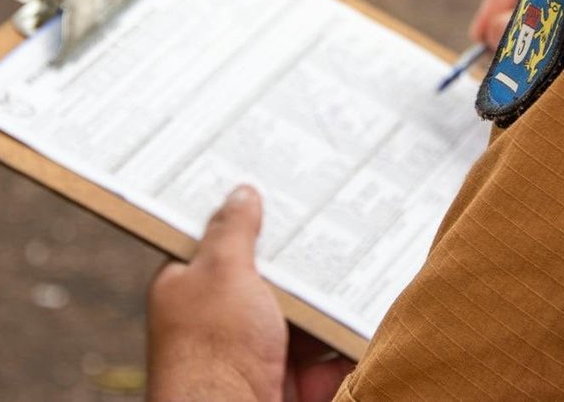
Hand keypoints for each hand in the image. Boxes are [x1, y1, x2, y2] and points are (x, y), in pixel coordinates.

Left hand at [147, 186, 355, 401]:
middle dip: (301, 253)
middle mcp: (223, 319)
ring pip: (303, 311)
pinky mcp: (292, 378)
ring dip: (331, 293)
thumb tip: (242, 193)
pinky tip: (372, 304)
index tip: (278, 185)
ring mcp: (259, 351)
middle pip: (269, 275)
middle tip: (334, 210)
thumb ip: (233, 231)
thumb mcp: (222, 272)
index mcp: (191, 288)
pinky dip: (349, 334)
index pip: (218, 241)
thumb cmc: (213, 351)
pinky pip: (328, 350)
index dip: (247, 214)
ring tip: (366, 251)